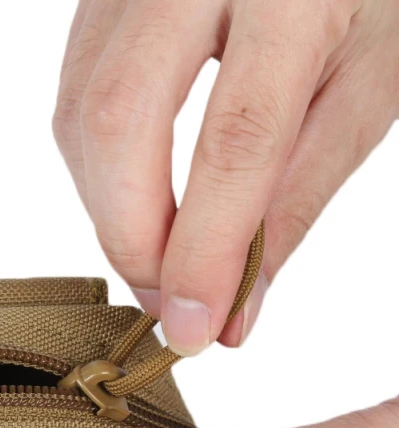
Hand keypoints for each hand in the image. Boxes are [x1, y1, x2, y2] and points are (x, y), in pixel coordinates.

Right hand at [54, 0, 397, 352]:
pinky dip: (97, 173)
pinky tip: (133, 201)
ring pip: (81, 118)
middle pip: (121, 125)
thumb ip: (294, 200)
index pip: (234, 140)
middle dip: (132, 240)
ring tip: (158, 256)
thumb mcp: (361, 91)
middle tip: (166, 302)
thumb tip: (232, 305)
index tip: (196, 327)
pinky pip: (74, 98)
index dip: (205, 250)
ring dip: (110, 214)